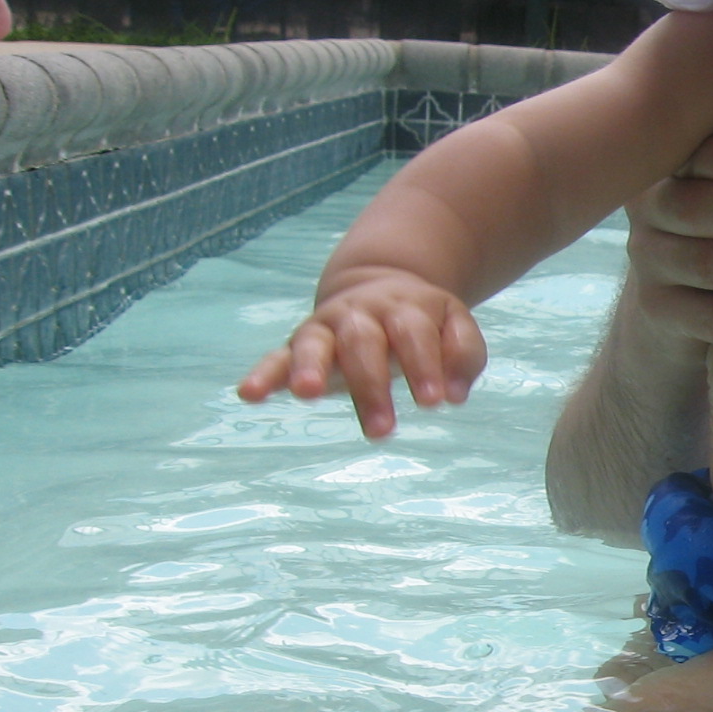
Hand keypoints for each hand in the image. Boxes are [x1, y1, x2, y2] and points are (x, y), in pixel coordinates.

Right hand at [236, 269, 485, 438]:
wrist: (382, 283)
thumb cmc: (423, 320)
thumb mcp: (454, 325)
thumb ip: (463, 355)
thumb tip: (455, 395)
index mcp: (404, 307)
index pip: (414, 335)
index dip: (424, 366)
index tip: (434, 402)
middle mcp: (360, 314)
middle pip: (362, 343)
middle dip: (371, 385)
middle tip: (383, 428)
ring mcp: (325, 327)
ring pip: (315, 343)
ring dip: (309, 367)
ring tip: (307, 394)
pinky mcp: (298, 345)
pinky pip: (276, 357)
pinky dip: (263, 374)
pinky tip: (249, 395)